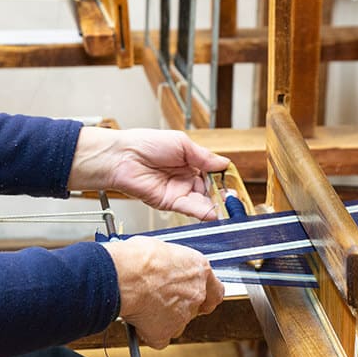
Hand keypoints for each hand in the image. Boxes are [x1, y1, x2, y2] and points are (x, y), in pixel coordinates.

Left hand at [68, 127, 229, 219]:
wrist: (123, 157)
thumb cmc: (146, 144)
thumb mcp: (182, 144)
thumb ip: (204, 157)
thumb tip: (224, 164)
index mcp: (189, 162)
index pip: (212, 174)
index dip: (223, 179)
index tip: (234, 183)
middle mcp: (185, 179)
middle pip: (210, 190)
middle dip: (223, 195)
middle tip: (234, 198)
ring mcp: (178, 192)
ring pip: (203, 202)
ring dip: (217, 206)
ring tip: (230, 207)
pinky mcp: (170, 203)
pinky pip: (191, 209)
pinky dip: (205, 212)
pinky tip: (216, 213)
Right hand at [102, 236, 224, 348]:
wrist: (126, 275)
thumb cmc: (139, 257)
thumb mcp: (161, 250)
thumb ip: (169, 264)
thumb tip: (161, 266)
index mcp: (198, 269)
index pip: (215, 291)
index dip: (206, 296)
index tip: (198, 296)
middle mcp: (196, 293)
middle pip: (194, 309)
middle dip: (179, 308)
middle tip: (161, 300)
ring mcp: (183, 316)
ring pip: (176, 325)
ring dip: (163, 320)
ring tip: (143, 307)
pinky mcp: (165, 332)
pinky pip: (158, 339)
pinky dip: (149, 333)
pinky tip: (137, 321)